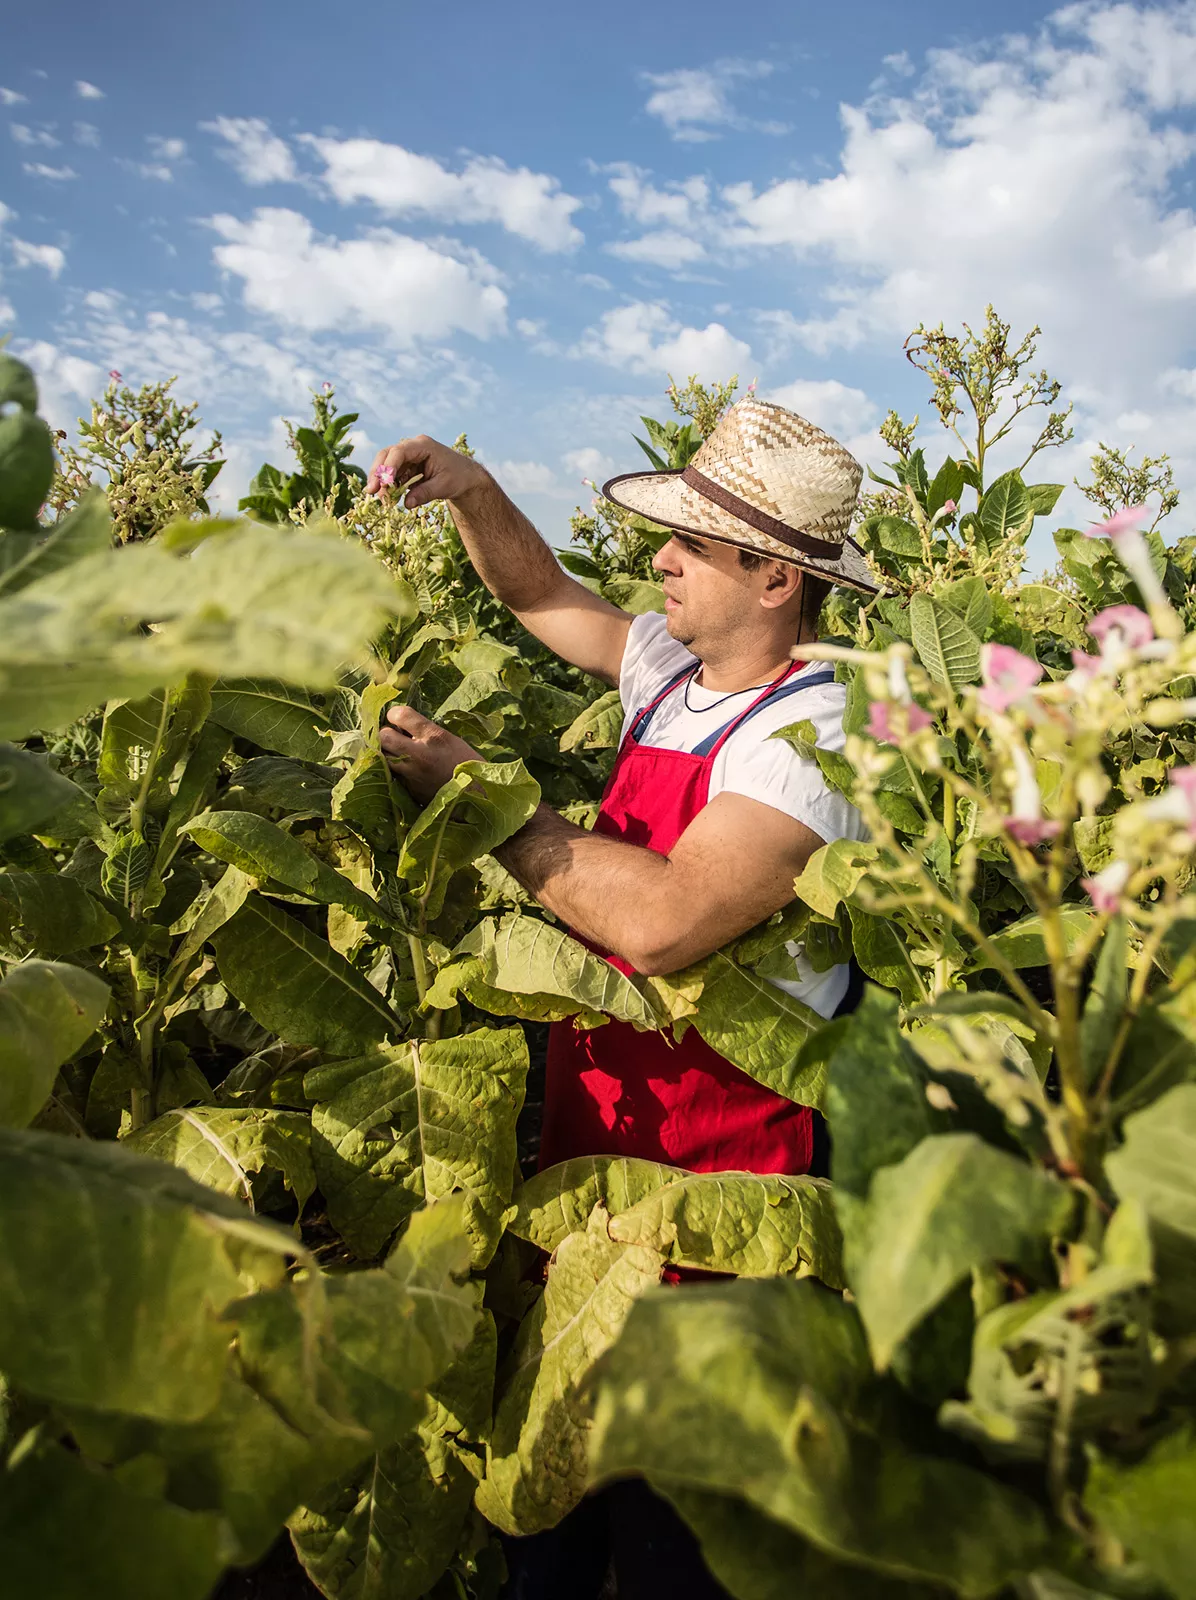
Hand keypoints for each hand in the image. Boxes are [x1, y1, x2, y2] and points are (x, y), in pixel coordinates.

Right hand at [366, 435, 489, 508]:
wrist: (466, 477)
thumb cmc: (458, 478)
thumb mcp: (444, 486)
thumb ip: (425, 493)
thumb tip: (406, 504)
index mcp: (423, 445)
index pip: (399, 451)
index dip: (388, 466)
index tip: (383, 483)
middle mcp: (413, 447)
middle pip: (387, 455)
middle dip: (378, 472)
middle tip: (371, 491)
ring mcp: (408, 456)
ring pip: (386, 465)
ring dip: (381, 481)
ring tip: (381, 499)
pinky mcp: (407, 467)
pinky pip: (393, 474)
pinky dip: (389, 486)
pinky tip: (388, 498)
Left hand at [380, 705, 481, 802]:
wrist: (476, 796)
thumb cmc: (466, 764)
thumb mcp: (451, 739)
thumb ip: (426, 731)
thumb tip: (402, 725)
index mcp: (434, 737)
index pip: (401, 715)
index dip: (395, 714)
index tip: (397, 718)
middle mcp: (419, 754)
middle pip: (384, 736)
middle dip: (386, 733)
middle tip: (394, 735)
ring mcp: (411, 774)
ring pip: (383, 756)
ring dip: (387, 752)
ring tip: (397, 752)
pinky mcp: (409, 789)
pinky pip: (392, 774)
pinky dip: (395, 769)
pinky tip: (405, 768)